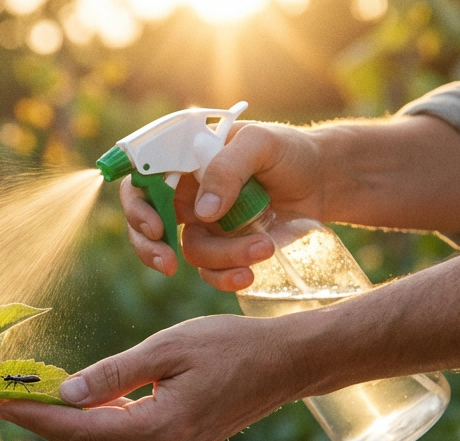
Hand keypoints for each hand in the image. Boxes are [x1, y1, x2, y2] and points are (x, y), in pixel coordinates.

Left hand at [0, 314, 302, 440]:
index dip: (35, 415)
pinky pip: (125, 439)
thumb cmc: (232, 345)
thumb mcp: (168, 348)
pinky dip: (95, 424)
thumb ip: (114, 373)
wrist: (288, 363)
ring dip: (65, 425)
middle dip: (41, 423)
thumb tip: (66, 393)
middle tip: (2, 400)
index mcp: (160, 428)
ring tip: (29, 400)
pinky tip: (78, 404)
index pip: (79, 429)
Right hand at [120, 121, 326, 291]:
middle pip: (146, 224)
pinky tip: (249, 273)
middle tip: (169, 263)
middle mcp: (187, 193)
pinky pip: (211, 272)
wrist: (324, 180)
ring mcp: (205, 224)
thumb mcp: (260, 144)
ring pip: (189, 252)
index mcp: (184, 160)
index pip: (140, 180)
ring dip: (221, 258)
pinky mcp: (226, 249)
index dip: (136, 205)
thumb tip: (202, 213)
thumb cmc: (289, 151)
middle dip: (151, 248)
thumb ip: (227, 168)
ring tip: (263, 247)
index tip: (155, 227)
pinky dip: (226, 277)